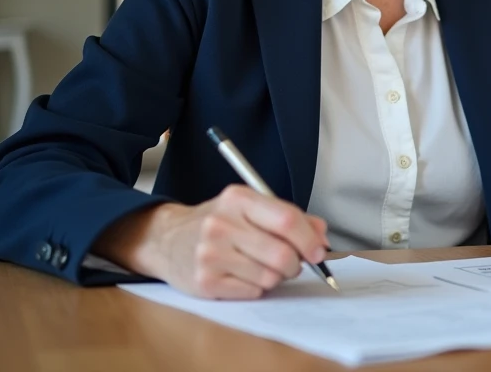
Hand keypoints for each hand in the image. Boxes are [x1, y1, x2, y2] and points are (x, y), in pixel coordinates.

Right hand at [95, 184, 328, 298]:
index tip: (319, 251)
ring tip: (260, 266)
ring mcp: (210, 254)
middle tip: (291, 263)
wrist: (168, 240)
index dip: (309, 239)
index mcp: (238, 199)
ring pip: (270, 277)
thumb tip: (322, 237)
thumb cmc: (220, 223)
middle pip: (282, 254)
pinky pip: (253, 292)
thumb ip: (289, 217)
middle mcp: (221, 224)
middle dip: (295, 264)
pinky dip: (256, 288)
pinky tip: (242, 275)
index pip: (286, 219)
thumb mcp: (251, 208)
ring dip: (275, 277)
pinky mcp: (204, 282)